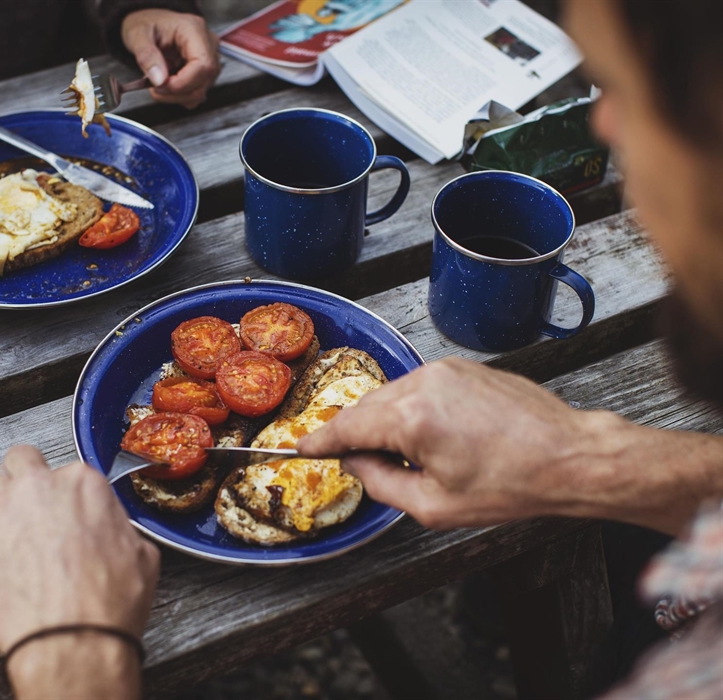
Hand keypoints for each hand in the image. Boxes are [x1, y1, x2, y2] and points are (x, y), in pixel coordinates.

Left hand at [0, 446, 159, 697]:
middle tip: (28, 507)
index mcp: (83, 483)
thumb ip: (117, 526)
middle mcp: (39, 485)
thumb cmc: (106, 605)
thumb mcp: (140, 555)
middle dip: (24, 478)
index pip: (65, 469)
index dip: (64, 493)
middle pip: (20, 459)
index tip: (62, 511)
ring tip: (5, 531)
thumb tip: (110, 529)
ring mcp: (0, 507)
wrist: (72, 642)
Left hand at [121, 9, 219, 108]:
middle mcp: (208, 44)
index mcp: (194, 30)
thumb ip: (147, 56)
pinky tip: (167, 83)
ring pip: (199, 92)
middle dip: (175, 92)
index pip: (202, 65)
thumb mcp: (138, 34)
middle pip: (202, 82)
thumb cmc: (147, 25)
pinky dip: (178, 95)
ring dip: (175, 96)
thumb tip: (159, 80)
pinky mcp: (204, 72)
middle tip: (153, 86)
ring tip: (158, 83)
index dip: (182, 83)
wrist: (150, 26)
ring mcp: (209, 60)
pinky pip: (195, 93)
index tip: (160, 85)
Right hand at [299, 358, 597, 529]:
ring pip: (393, 396)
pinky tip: (431, 436)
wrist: (570, 455)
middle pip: (367, 408)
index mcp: (411, 417)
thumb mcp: (434, 505)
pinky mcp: (462, 367)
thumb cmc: (511, 484)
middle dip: (356, 435)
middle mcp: (423, 382)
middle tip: (357, 463)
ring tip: (409, 457)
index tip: (302, 447)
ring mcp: (445, 370)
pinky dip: (411, 409)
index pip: (348, 426)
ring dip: (386, 422)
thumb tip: (356, 465)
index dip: (321, 441)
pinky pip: (419, 387)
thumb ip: (381, 484)